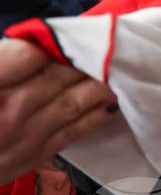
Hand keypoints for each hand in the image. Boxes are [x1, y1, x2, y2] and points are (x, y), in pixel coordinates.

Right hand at [0, 39, 117, 183]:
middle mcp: (4, 110)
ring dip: (97, 88)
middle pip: (54, 79)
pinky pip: (71, 133)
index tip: (63, 40)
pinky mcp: (34, 155)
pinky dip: (94, 116)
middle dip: (82, 63)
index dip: (48, 45)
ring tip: (115, 73)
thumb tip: (37, 49)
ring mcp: (22, 135)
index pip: (27, 56)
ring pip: (69, 104)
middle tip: (105, 51)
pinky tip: (109, 103)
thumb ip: (2, 63)